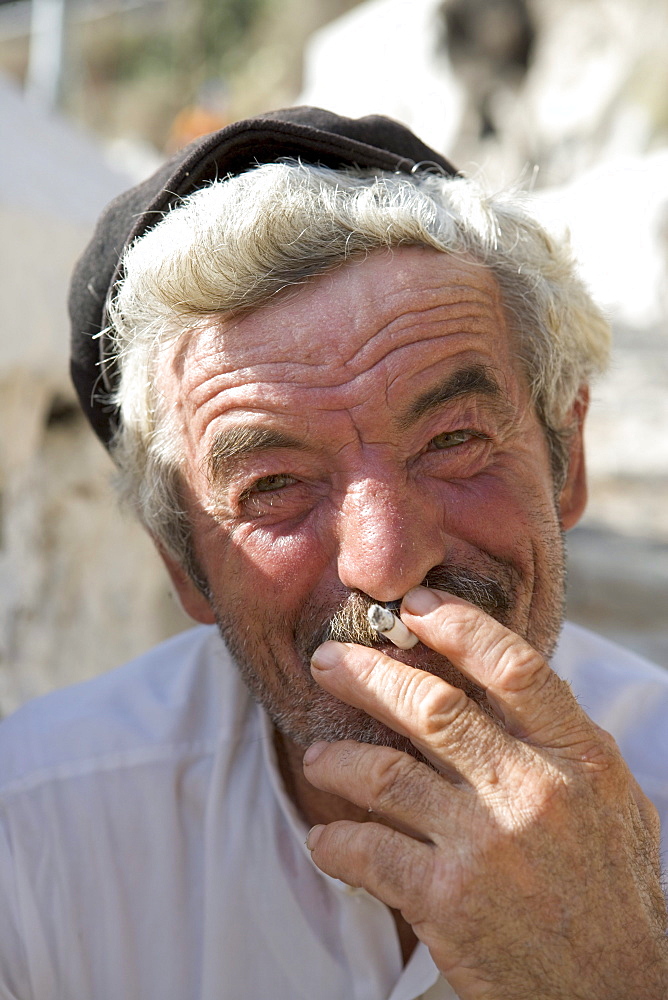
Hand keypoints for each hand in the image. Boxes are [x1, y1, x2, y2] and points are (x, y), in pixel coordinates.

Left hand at [304, 586, 667, 999]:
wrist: (616, 991)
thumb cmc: (610, 886)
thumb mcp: (608, 796)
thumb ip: (559, 735)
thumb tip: (497, 676)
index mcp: (577, 757)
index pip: (514, 667)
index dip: (458, 627)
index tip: (415, 607)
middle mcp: (532, 791)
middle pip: (433, 708)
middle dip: (367, 674)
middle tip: (328, 661)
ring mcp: (486, 846)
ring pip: (385, 774)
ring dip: (337, 759)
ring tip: (319, 756)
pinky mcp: (448, 901)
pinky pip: (367, 851)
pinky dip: (335, 841)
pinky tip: (325, 838)